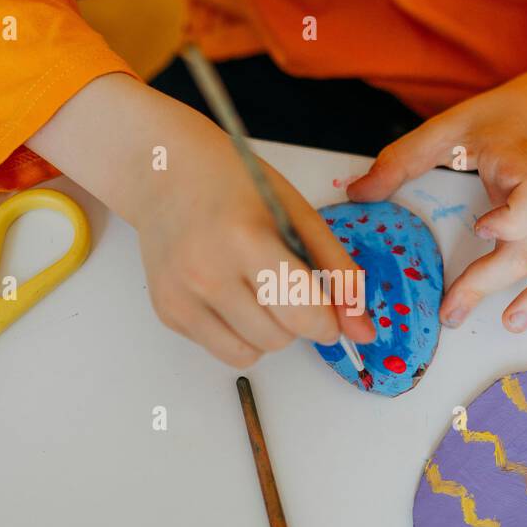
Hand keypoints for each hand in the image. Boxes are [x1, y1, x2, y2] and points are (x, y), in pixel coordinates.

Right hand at [29, 73, 374, 366]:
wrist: (163, 172)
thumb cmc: (234, 184)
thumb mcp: (297, 214)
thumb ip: (338, 272)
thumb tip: (364, 329)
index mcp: (245, 239)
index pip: (303, 314)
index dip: (327, 320)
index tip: (329, 310)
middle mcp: (206, 273)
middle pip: (280, 338)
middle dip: (296, 320)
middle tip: (285, 282)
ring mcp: (181, 297)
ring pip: (252, 353)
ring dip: (268, 331)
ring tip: (256, 288)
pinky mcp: (167, 313)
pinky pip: (222, 350)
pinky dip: (237, 331)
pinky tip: (228, 292)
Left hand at [346, 65, 526, 331]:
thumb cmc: (507, 115)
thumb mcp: (451, 125)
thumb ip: (403, 160)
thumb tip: (357, 192)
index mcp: (523, 166)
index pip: (519, 208)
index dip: (505, 223)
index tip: (482, 231)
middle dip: (498, 282)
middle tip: (457, 310)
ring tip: (519, 318)